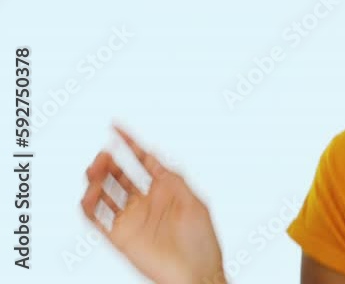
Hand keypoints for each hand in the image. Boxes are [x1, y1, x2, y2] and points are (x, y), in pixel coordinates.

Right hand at [80, 125, 226, 283]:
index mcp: (166, 189)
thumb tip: (157, 159)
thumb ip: (175, 180)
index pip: (143, 160)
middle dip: (110, 161)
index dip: (130, 142)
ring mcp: (132, 218)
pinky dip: (90, 204)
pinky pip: (98, 218)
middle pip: (121, 174)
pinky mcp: (120, 237)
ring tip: (96, 168)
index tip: (115, 128)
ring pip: (106, 192)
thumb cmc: (203, 243)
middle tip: (104, 153)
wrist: (196, 275)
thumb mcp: (194, 203)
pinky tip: (90, 193)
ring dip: (97, 178)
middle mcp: (146, 201)